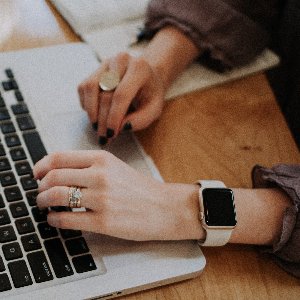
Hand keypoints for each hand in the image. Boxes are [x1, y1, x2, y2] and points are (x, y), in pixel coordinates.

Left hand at [33, 150, 201, 240]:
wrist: (165, 207)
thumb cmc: (140, 189)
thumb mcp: (116, 167)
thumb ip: (89, 167)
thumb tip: (59, 172)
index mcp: (102, 159)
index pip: (59, 157)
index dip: (41, 166)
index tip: (36, 174)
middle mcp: (100, 176)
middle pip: (53, 177)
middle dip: (40, 187)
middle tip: (40, 193)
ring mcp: (102, 199)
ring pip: (56, 197)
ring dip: (43, 202)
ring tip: (44, 206)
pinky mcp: (104, 222)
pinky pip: (67, 220)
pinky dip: (54, 220)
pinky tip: (55, 220)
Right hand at [78, 52, 164, 144]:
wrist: (147, 76)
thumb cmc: (150, 94)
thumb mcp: (154, 109)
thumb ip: (141, 120)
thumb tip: (121, 127)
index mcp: (139, 68)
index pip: (121, 94)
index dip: (114, 117)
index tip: (112, 133)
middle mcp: (121, 61)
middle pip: (105, 94)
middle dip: (103, 120)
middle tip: (104, 137)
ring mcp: (105, 64)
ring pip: (90, 88)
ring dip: (92, 112)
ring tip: (98, 128)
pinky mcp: (95, 70)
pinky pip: (83, 88)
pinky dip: (87, 105)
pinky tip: (97, 114)